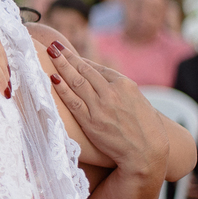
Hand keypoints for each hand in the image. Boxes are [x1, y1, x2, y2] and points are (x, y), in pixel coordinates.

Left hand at [42, 37, 167, 176]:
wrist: (147, 152)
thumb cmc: (146, 129)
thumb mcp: (139, 102)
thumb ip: (123, 91)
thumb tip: (107, 84)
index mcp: (126, 84)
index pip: (98, 69)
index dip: (81, 61)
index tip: (69, 54)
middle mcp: (112, 92)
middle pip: (84, 71)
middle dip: (68, 57)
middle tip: (54, 46)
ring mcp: (100, 106)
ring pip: (76, 82)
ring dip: (61, 66)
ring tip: (50, 54)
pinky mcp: (91, 121)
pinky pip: (72, 101)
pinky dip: (61, 89)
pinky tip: (52, 78)